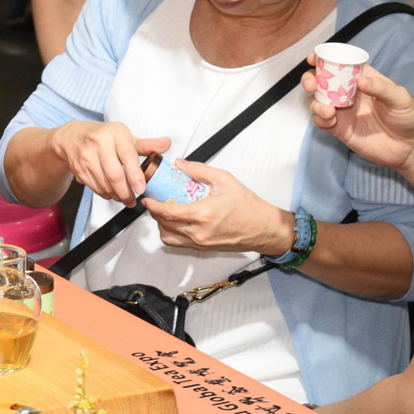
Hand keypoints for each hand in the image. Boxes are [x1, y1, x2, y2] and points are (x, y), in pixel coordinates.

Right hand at [47, 121, 170, 204]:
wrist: (71, 137)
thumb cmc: (102, 136)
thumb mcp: (124, 136)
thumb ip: (146, 145)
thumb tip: (167, 144)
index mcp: (114, 132)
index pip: (128, 155)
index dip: (135, 174)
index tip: (142, 188)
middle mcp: (98, 142)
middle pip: (114, 174)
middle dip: (126, 192)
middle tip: (133, 199)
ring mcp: (86, 156)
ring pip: (105, 184)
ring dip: (116, 195)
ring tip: (124, 198)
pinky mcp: (79, 169)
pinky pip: (95, 187)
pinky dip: (105, 194)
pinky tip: (111, 192)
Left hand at [151, 162, 292, 254]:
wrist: (264, 228)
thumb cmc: (250, 207)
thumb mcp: (225, 180)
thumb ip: (199, 170)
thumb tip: (182, 164)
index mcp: (203, 214)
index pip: (167, 212)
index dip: (152, 205)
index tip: (148, 198)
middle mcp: (199, 232)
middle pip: (164, 224)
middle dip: (155, 213)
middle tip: (155, 201)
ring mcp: (200, 242)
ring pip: (169, 237)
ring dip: (162, 224)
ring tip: (165, 211)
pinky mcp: (203, 248)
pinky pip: (179, 243)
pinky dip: (172, 233)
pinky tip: (176, 221)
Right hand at [303, 59, 413, 169]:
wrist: (409, 148)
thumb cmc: (407, 117)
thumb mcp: (400, 98)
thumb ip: (381, 88)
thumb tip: (360, 80)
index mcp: (361, 79)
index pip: (339, 64)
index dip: (323, 59)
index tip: (312, 58)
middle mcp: (347, 92)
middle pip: (320, 81)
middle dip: (310, 80)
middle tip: (312, 85)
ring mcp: (342, 111)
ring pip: (317, 101)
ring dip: (315, 103)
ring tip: (328, 110)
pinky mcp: (340, 129)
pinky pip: (321, 121)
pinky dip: (320, 119)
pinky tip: (331, 120)